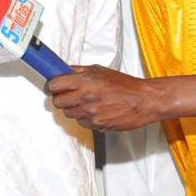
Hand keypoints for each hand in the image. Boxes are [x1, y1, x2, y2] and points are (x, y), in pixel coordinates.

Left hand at [47, 65, 164, 131]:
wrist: (143, 101)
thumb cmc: (125, 85)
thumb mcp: (100, 70)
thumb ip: (79, 70)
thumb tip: (63, 69)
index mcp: (85, 81)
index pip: (55, 85)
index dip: (52, 86)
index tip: (53, 86)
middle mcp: (86, 98)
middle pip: (58, 102)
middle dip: (61, 98)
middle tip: (68, 94)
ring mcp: (91, 113)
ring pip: (68, 114)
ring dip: (73, 108)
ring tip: (85, 102)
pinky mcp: (97, 125)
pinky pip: (81, 123)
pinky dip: (85, 117)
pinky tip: (95, 110)